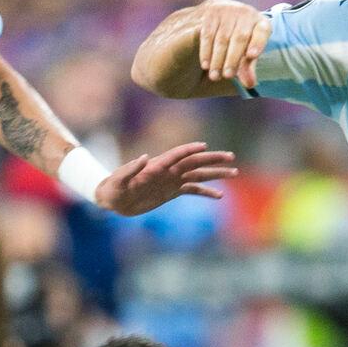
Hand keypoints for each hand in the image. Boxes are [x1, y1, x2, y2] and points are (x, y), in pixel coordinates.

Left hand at [95, 141, 237, 214]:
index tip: (204, 146)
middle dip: (213, 159)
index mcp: (157, 165)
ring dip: (215, 173)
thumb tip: (144, 157)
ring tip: (233, 172)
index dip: (190, 150)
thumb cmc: (113, 187)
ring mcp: (172, 181)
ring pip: (198, 175)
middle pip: (195, 162)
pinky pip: (193, 190)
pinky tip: (219, 195)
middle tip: (231, 157)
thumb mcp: (119, 179)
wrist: (113, 199)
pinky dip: (206, 192)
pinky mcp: (172, 192)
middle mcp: (168, 171)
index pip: (177, 155)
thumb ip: (131, 168)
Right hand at [195, 0, 270, 88]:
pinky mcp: (209, 12)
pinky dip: (206, 51)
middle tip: (227, 76)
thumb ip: (246, 68)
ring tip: (215, 76)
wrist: (210, 23)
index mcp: (260, 22)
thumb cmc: (231, 46)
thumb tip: (250, 84)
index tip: (252, 56)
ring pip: (222, 37)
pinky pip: (208, 34)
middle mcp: (245, 12)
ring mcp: (226, 10)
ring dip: (218, 59)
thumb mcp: (241, 57)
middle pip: (240, 37)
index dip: (258, 43)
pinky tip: (206, 65)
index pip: (263, 31)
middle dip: (233, 59)